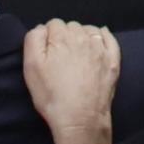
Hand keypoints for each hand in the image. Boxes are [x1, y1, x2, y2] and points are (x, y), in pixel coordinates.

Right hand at [20, 19, 122, 143]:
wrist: (80, 119)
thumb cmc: (52, 95)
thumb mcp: (31, 67)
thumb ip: (33, 40)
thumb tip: (42, 28)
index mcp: (61, 37)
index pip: (53, 25)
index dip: (48, 37)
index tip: (46, 53)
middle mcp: (83, 37)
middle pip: (70, 27)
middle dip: (64, 37)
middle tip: (59, 58)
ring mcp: (100, 48)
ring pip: (88, 30)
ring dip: (81, 36)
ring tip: (75, 55)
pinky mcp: (113, 60)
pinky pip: (108, 38)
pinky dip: (102, 36)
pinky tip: (97, 42)